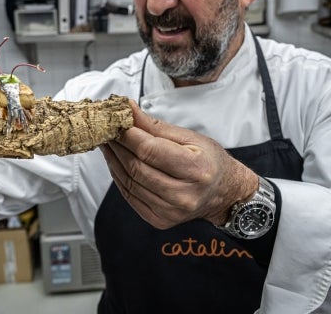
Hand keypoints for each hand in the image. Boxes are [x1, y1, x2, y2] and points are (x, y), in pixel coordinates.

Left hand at [102, 100, 258, 229]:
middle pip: (136, 167)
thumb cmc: (209, 161)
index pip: (149, 150)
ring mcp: (171, 211)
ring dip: (113, 160)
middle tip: (106, 130)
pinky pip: (130, 196)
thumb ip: (156, 126)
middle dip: (117, 146)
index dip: (127, 135)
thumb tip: (128, 110)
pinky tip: (116, 162)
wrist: (224, 193)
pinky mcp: (160, 220)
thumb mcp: (189, 137)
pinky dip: (119, 177)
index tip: (115, 121)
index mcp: (195, 169)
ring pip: (129, 182)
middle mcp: (184, 195)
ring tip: (109, 143)